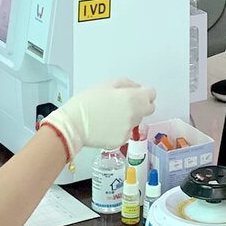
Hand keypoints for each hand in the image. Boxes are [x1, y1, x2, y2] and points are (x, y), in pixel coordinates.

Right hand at [43, 78, 157, 156]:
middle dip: (140, 105)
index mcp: (133, 98)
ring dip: (129, 116)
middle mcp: (135, 115)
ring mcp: (129, 129)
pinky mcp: (122, 141)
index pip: (152, 94)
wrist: (73, 125)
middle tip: (124, 103)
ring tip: (111, 114)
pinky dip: (120, 128)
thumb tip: (137, 88)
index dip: (144, 92)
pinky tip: (106, 125)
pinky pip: (126, 132)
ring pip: (136, 120)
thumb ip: (127, 84)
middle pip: (148, 108)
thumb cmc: (87, 102)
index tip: (136, 93)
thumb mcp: (107, 84)